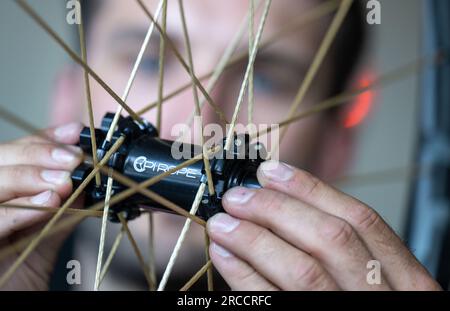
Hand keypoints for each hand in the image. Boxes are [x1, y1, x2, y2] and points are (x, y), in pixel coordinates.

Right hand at [0, 123, 82, 289]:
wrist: (12, 296)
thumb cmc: (23, 262)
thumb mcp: (49, 229)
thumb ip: (66, 204)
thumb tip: (90, 178)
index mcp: (3, 188)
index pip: (17, 152)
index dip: (45, 138)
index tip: (75, 133)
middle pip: (2, 159)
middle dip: (41, 154)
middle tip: (74, 158)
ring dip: (31, 177)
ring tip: (63, 181)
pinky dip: (20, 209)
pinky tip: (48, 202)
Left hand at [207, 160, 441, 290]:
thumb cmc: (361, 304)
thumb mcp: (374, 282)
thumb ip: (346, 250)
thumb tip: (286, 204)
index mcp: (406, 280)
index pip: (358, 219)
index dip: (310, 189)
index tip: (272, 173)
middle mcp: (379, 299)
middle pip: (328, 238)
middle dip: (276, 209)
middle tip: (238, 197)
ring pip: (301, 270)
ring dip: (254, 239)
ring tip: (223, 223)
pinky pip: (271, 302)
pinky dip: (244, 276)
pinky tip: (225, 256)